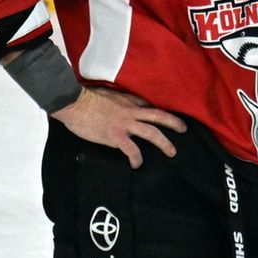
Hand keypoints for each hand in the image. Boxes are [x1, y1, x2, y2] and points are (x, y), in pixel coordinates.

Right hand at [50, 87, 186, 169]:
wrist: (74, 103)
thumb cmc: (87, 98)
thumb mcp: (110, 93)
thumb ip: (121, 100)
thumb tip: (127, 104)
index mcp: (129, 101)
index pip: (150, 105)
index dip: (160, 112)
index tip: (169, 118)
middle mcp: (131, 112)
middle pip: (159, 116)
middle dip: (174, 123)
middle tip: (184, 129)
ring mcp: (125, 124)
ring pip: (152, 133)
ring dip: (164, 143)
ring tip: (171, 152)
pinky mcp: (115, 136)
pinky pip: (131, 149)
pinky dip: (136, 158)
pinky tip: (137, 164)